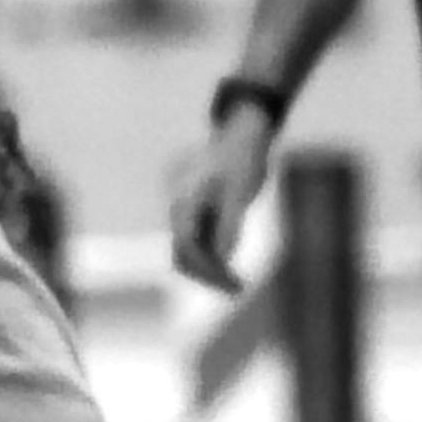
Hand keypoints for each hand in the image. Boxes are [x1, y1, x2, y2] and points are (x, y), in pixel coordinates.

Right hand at [169, 99, 279, 293]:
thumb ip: (230, 225)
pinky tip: (231, 268)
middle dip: (208, 276)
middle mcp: (178, 208)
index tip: (234, 282)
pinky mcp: (195, 214)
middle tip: (237, 289)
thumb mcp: (241, 192)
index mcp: (184, 201)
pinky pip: (197, 243)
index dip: (209, 270)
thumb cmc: (243, 158)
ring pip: (188, 252)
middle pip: (182, 255)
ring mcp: (185, 212)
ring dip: (209, 270)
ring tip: (236, 284)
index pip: (188, 247)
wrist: (242, 132)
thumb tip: (223, 258)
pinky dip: (212, 259)